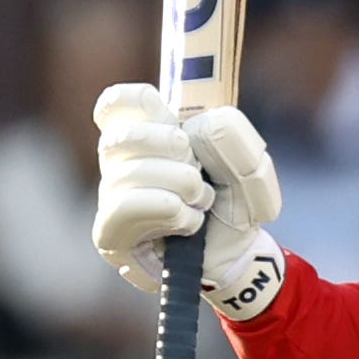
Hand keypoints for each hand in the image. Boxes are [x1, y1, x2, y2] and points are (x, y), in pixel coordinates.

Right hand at [92, 86, 286, 317]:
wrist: (240, 254)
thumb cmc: (235, 204)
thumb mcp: (249, 163)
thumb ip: (229, 132)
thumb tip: (190, 131)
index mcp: (149, 134)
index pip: (116, 104)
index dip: (140, 103)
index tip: (177, 124)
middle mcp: (121, 163)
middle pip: (121, 135)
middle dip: (172, 150)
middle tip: (199, 172)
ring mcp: (111, 197)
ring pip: (128, 173)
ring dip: (179, 186)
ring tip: (201, 202)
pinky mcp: (109, 233)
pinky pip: (124, 206)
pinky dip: (166, 209)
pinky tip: (188, 221)